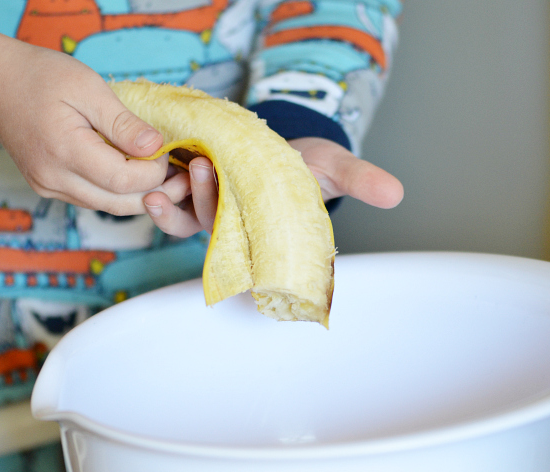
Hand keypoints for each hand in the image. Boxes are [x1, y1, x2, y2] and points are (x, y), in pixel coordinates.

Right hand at [0, 21, 167, 214]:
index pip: (124, 181)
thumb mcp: (87, 87)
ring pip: (108, 206)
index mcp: (64, 151)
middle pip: (119, 204)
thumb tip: (156, 147)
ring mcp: (48, 187)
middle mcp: (53, 179)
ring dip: (139, 196)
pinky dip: (118, 192)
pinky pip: (92, 199)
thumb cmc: (40, 76)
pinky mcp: (47, 187)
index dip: (155, 172)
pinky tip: (135, 175)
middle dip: (157, 193)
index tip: (167, 151)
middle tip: (184, 179)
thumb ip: (122, 123)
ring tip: (166, 178)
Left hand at [142, 137, 402, 237]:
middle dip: (205, 201)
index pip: (251, 245)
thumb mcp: (335, 169)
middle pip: (213, 227)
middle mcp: (237, 230)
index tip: (235, 212)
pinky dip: (161, 196)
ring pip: (186, 220)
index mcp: (268, 233)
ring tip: (164, 180)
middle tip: (202, 167)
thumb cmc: (311, 166)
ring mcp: (211, 213)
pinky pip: (172, 204)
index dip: (239, 234)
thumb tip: (397, 193)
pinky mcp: (192, 193)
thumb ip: (360, 181)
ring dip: (173, 203)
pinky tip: (152, 181)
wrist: (285, 149)